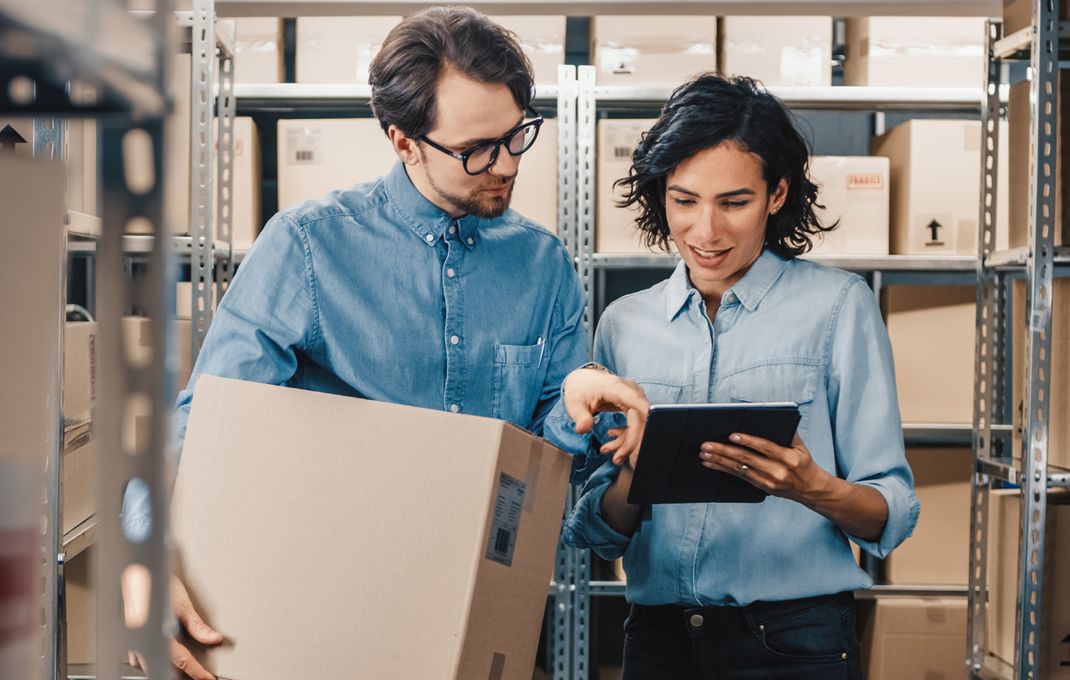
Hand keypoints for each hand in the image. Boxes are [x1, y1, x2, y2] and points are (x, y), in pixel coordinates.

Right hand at [121, 568, 223, 679]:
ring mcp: (132, 641)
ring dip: (166, 667)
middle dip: (181, 672)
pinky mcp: (128, 637)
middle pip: (163, 667)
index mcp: (156, 632)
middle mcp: (141, 640)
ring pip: (148, 665)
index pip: (181, 660)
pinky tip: (162, 656)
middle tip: (198, 673)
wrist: (135, 573)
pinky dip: (153, 660)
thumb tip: (213, 638)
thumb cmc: (155, 583)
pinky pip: (139, 657)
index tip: (207, 678)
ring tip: (184, 667)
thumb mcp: (182, 603)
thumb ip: (197, 625)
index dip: (196, 671)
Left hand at [562, 367, 648, 466]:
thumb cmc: (580, 390)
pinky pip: (637, 424)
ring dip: (628, 442)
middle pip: (640, 419)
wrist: (582, 382)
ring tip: (607, 450)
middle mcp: (630, 390)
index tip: (651, 431)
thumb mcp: (575, 404)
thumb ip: (580, 417)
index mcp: (616, 387)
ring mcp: (634, 397)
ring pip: (641, 424)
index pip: (636, 401)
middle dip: (631, 442)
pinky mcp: (634, 405)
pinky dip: (627, 436)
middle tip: (616, 459)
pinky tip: (612, 439)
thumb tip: (583, 429)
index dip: (646, 415)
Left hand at [698, 432, 831, 502]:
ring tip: (704, 453)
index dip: (748, 441)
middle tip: (707, 445)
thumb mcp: (800, 446)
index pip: (765, 447)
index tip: (732, 435)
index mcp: (788, 458)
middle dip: (724, 451)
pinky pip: (739, 476)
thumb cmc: (803, 462)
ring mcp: (768, 481)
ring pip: (739, 469)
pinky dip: (722, 469)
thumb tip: (768, 417)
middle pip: (746, 459)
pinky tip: (711, 463)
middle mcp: (777, 471)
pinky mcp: (761, 487)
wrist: (810, 489)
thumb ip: (787, 432)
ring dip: (719, 460)